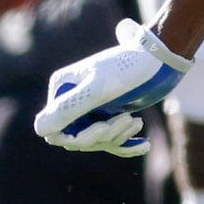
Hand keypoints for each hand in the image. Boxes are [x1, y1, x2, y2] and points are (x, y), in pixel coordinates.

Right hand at [34, 18, 189, 156]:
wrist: (163, 58)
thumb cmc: (130, 67)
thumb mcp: (98, 89)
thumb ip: (68, 108)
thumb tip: (39, 130)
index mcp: (63, 89)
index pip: (55, 129)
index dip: (77, 136)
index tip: (103, 128)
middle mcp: (74, 99)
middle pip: (76, 138)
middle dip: (103, 135)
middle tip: (130, 119)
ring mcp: (93, 108)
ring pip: (96, 140)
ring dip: (117, 137)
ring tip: (138, 122)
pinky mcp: (112, 114)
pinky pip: (112, 140)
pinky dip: (127, 145)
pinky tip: (145, 145)